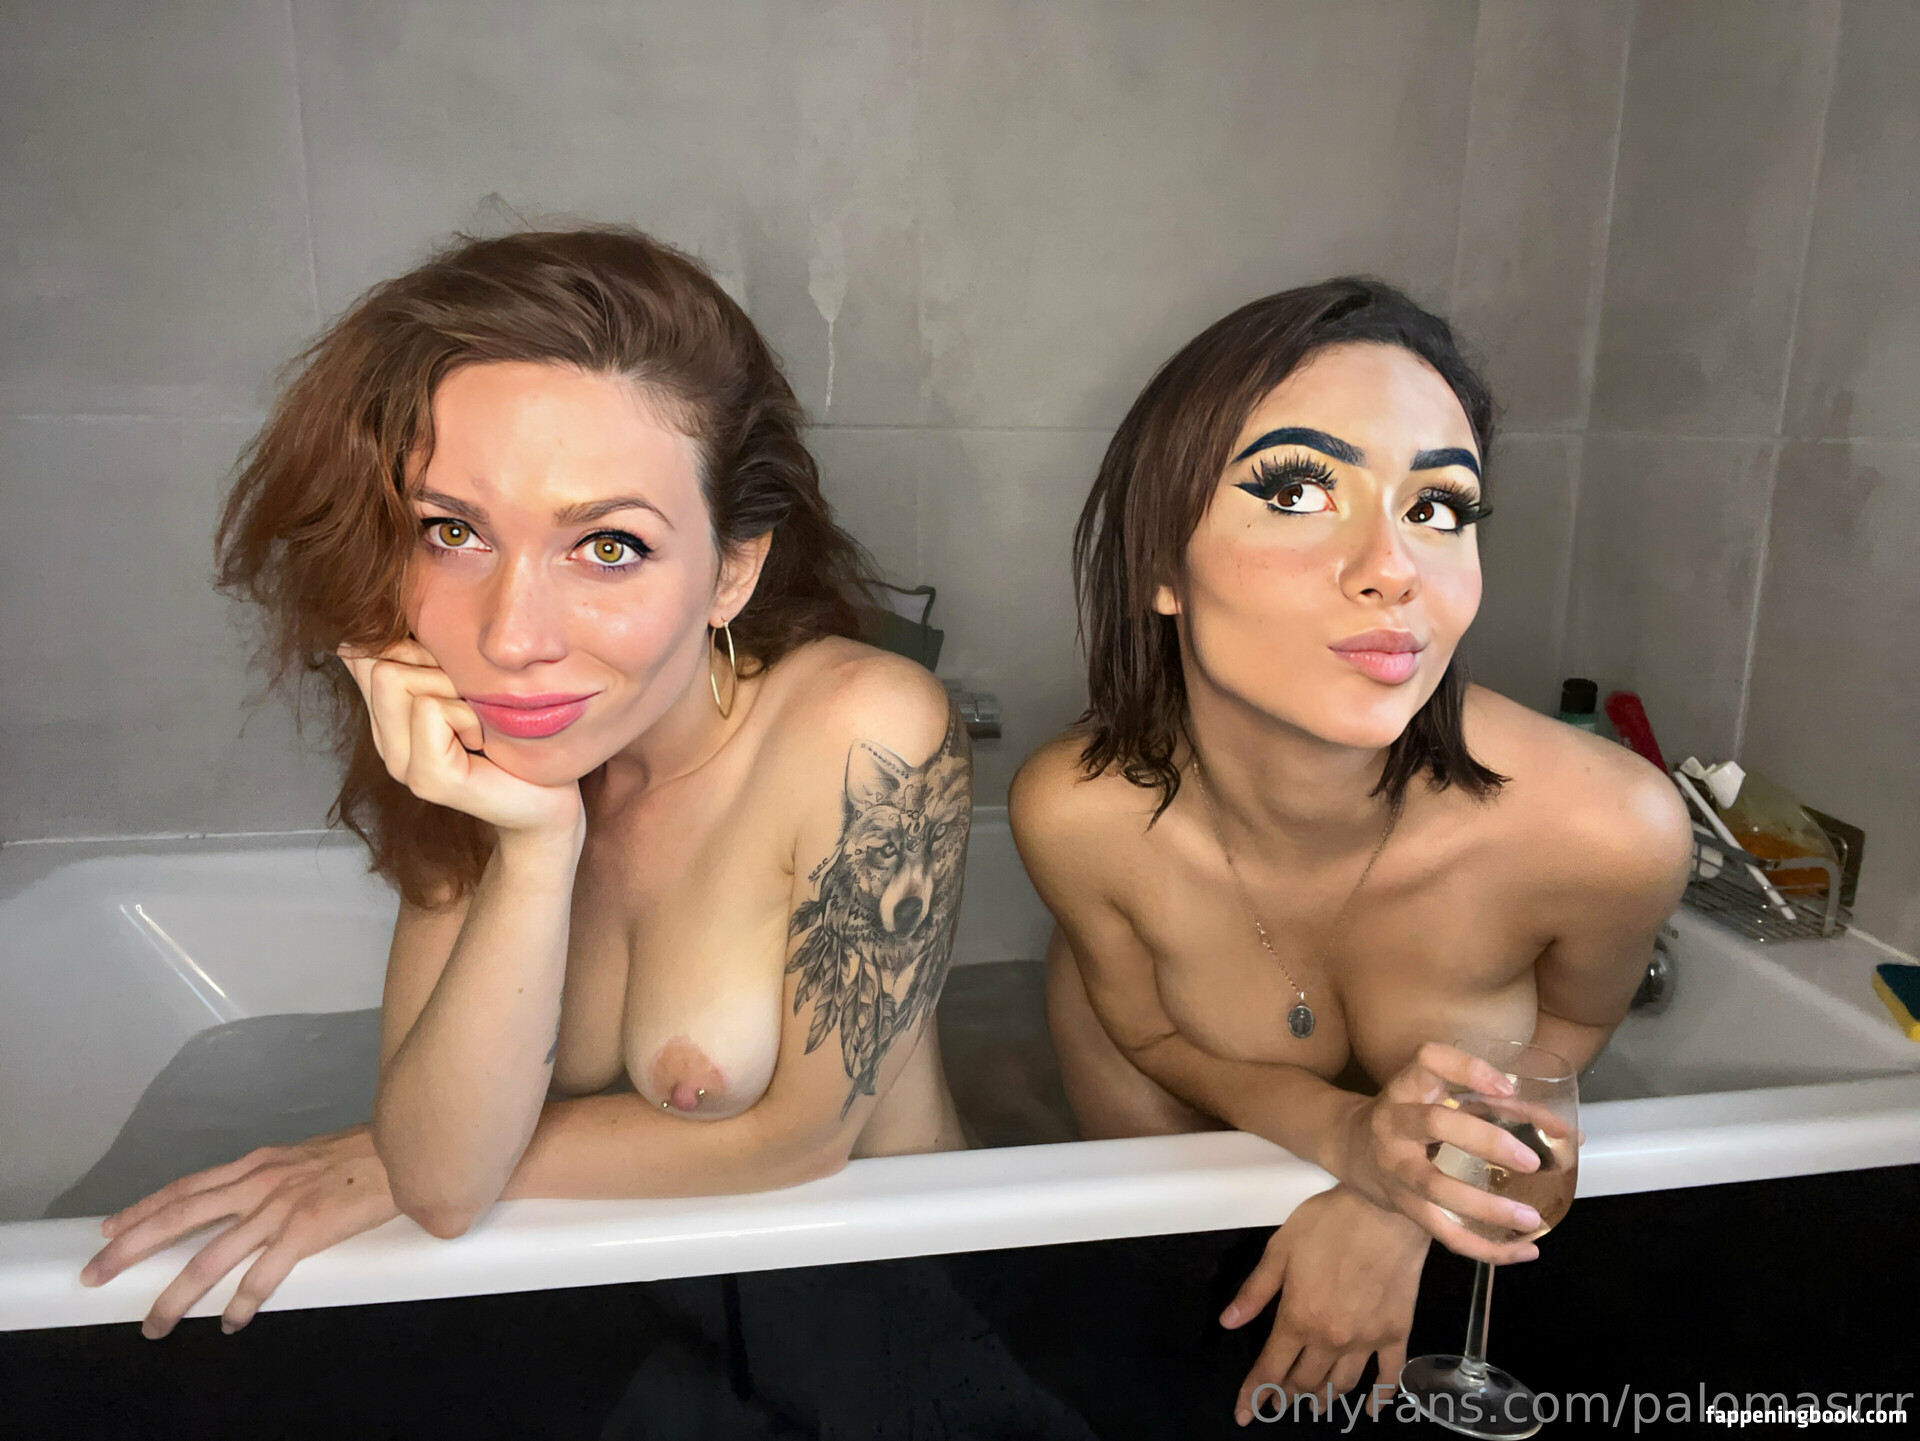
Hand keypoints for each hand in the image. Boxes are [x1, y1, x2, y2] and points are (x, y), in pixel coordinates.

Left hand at [77, 1125, 398, 1337]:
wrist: (409, 1148)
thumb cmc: (367, 1153)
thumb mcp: (308, 1156)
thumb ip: (279, 1176)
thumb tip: (260, 1198)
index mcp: (258, 1164)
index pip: (187, 1187)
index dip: (144, 1209)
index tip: (109, 1228)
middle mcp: (259, 1182)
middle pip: (179, 1218)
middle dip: (130, 1247)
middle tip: (94, 1274)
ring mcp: (281, 1207)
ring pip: (211, 1257)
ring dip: (176, 1294)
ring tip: (155, 1324)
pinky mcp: (307, 1230)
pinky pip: (264, 1275)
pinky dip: (243, 1302)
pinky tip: (232, 1323)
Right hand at [337, 639, 583, 839]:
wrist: (550, 797)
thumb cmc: (516, 734)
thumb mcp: (465, 683)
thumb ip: (423, 660)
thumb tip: (370, 626)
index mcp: (388, 719)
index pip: (361, 655)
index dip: (410, 646)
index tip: (451, 674)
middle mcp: (386, 743)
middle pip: (379, 662)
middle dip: (434, 665)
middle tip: (471, 701)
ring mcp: (402, 765)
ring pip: (396, 678)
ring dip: (452, 688)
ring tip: (477, 722)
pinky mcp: (427, 779)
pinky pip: (430, 708)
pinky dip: (466, 714)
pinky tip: (483, 741)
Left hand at [1222, 1186, 1428, 1425]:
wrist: (1385, 1211)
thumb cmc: (1328, 1223)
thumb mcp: (1280, 1249)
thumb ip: (1255, 1291)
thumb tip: (1228, 1322)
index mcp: (1298, 1318)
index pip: (1270, 1367)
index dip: (1255, 1392)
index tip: (1244, 1414)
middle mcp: (1331, 1339)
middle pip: (1304, 1380)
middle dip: (1286, 1395)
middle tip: (1278, 1401)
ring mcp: (1366, 1341)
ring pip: (1340, 1384)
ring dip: (1323, 1398)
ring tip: (1313, 1404)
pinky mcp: (1396, 1334)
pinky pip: (1388, 1376)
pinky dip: (1379, 1397)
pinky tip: (1371, 1408)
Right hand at [1341, 1041, 1548, 1264]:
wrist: (1350, 1147)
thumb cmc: (1411, 1117)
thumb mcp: (1438, 1097)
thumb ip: (1499, 1108)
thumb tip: (1572, 1136)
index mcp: (1407, 1086)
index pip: (1428, 1060)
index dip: (1468, 1069)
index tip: (1507, 1088)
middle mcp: (1395, 1121)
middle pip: (1435, 1123)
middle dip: (1486, 1141)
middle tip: (1531, 1161)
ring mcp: (1395, 1166)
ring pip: (1436, 1187)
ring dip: (1486, 1207)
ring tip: (1530, 1218)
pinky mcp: (1403, 1205)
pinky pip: (1443, 1233)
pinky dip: (1485, 1248)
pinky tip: (1524, 1252)